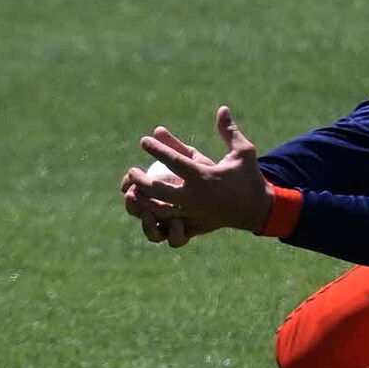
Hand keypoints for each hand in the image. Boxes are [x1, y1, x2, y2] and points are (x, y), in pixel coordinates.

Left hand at [121, 106, 272, 246]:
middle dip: (141, 180)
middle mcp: (195, 195)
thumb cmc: (250, 178)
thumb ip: (229, 131)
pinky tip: (146, 209)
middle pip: (158, 188)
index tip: (144, 141)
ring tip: (133, 191)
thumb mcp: (243, 152)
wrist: (259, 209)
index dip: (156, 149)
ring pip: (159, 209)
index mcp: (204, 175)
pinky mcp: (195, 225)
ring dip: (143, 200)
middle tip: (132, 171)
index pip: (173, 160)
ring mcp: (193, 213)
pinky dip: (155, 217)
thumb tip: (222, 108)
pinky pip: (169, 223)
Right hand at [121, 127, 213, 246]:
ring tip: (150, 214)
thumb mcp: (195, 160)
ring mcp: (174, 224)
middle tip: (131, 196)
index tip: (128, 176)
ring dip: (148, 225)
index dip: (129, 183)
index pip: (137, 188)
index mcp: (163, 191)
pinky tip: (179, 223)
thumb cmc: (215, 173)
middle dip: (132, 205)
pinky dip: (175, 234)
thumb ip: (176, 148)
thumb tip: (158, 128)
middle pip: (138, 213)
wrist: (240, 195)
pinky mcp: (189, 234)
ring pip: (153, 232)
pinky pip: (176, 240)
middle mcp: (163, 210)